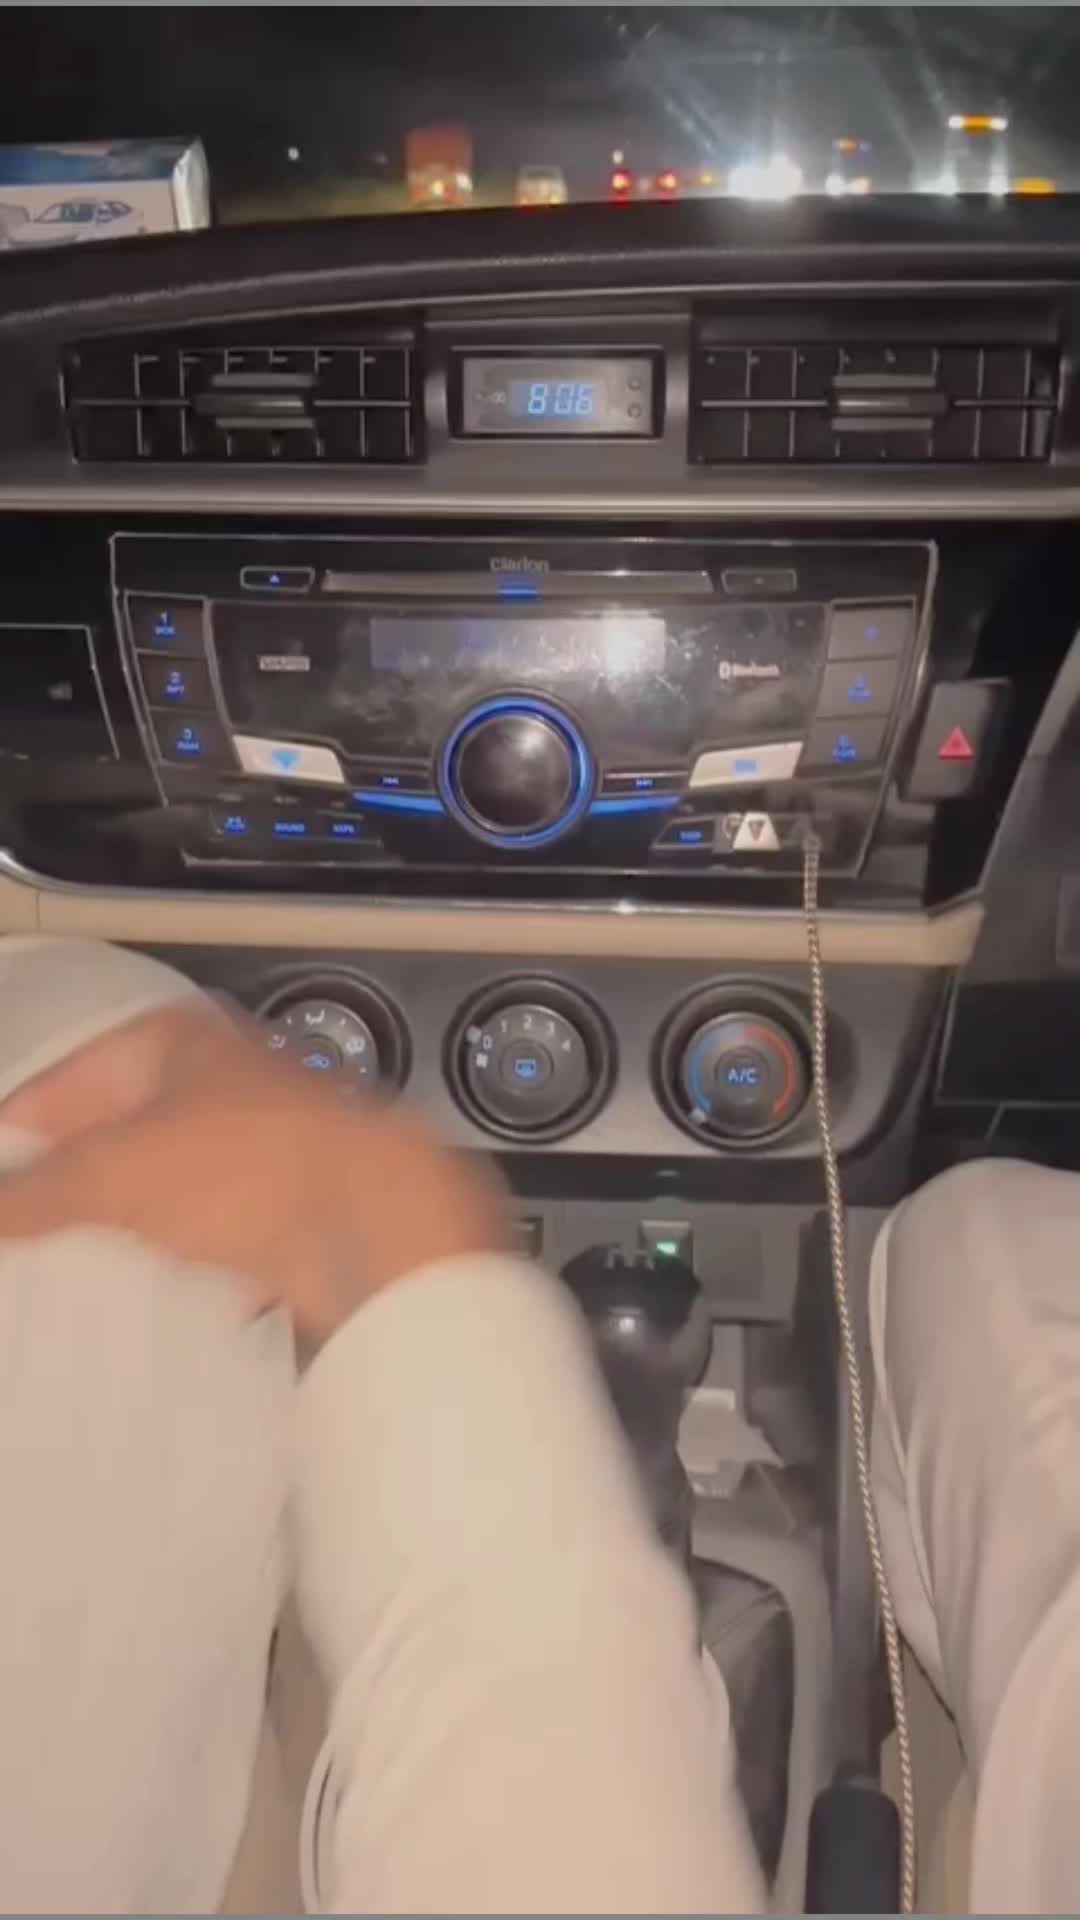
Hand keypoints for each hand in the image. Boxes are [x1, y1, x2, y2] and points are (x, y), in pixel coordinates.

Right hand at [0, 999, 509, 1336]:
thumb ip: (34, 1193)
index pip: (66, 1078)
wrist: (379, 1221)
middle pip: (122, 1127)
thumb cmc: (245, 1167)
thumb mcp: (115, 1176)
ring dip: (134, 1220)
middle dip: (76, 1179)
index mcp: (173, 1039)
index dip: (21, 1126)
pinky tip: (163, 1290)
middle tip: (28, 1230)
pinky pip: (220, 1227)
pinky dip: (191, 1254)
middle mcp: (221, 1075)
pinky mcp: (295, 1199)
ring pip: (174, 1179)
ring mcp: (263, 1136)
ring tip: (79, 1265)